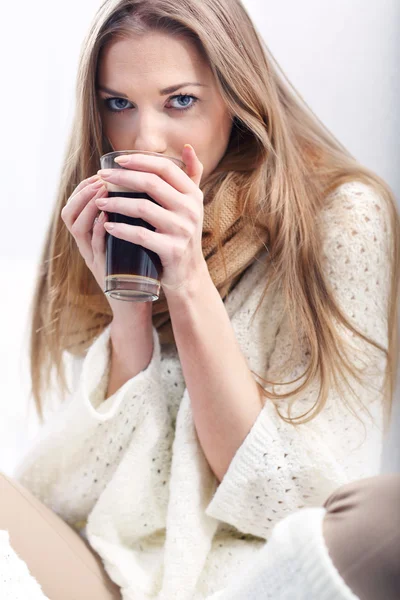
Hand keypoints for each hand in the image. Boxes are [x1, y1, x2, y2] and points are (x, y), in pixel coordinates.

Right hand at [61, 174, 151, 323]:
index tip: (101, 174)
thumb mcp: (127, 239)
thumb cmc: (136, 269)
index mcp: (90, 238)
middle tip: (101, 178)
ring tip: (102, 191)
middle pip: (69, 214)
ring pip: (77, 228)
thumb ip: (126, 220)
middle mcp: (87, 247)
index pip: (75, 206)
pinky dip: (98, 230)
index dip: (84, 188)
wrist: (137, 303)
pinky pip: (95, 248)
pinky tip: (106, 218)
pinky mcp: (104, 271)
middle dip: (83, 193)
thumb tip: (139, 191)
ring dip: (88, 207)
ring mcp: (94, 259)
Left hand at [95, 145, 208, 294]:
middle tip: (101, 178)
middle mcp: (191, 210)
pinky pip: (142, 235)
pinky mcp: (172, 250)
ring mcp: (182, 230)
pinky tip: (107, 226)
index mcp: (193, 194)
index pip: (165, 168)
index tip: (116, 161)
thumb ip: (192, 175)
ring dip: (116, 203)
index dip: (140, 161)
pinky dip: (121, 230)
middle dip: (122, 178)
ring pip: (143, 208)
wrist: (188, 273)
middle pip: (151, 184)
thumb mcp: (192, 204)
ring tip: (99, 202)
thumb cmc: (182, 234)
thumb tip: (187, 146)